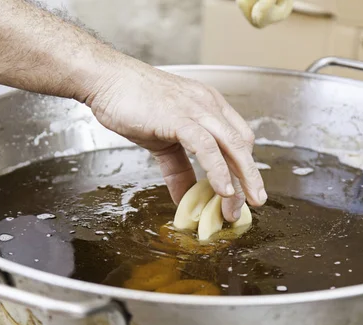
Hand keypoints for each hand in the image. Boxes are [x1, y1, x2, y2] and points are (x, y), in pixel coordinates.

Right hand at [86, 56, 267, 221]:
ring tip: (240, 204)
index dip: (245, 165)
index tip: (245, 190)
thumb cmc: (133, 104)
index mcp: (208, 107)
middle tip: (255, 201)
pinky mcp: (179, 118)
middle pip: (242, 143)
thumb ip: (178, 171)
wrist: (107, 81)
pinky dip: (217, 170)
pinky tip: (222, 190)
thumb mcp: (162, 143)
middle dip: (251, 176)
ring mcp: (196, 109)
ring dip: (241, 177)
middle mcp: (208, 105)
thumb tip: (185, 199)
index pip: (238, 138)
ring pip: (231, 145)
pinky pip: (205, 146)